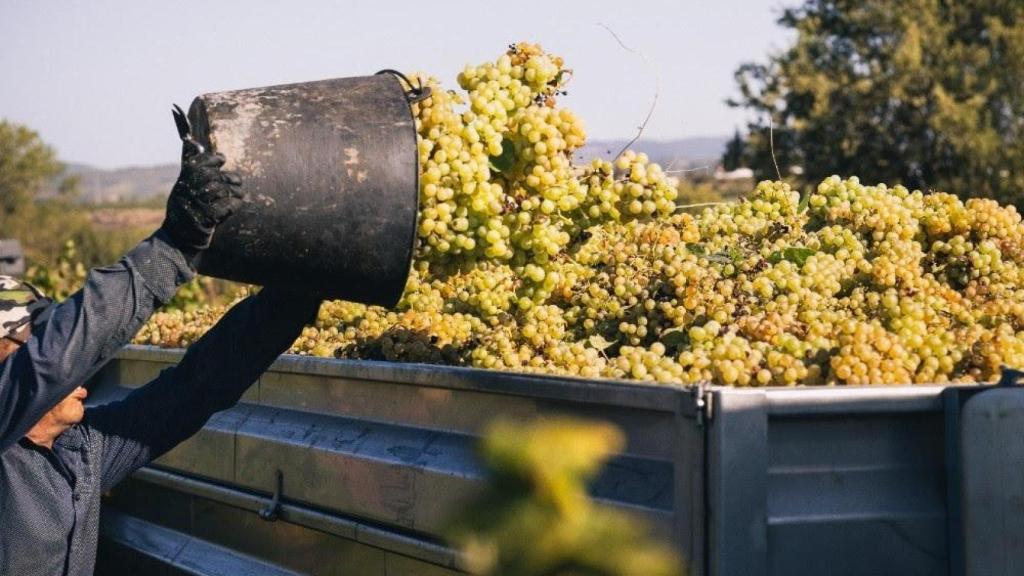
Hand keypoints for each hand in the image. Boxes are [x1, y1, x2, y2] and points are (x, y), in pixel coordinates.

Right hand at [160, 106, 243, 260]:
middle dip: (229, 177)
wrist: (179, 237)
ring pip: (222, 190)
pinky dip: (233, 206)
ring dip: (235, 192)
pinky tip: (234, 207)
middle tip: (237, 180)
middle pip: (213, 176)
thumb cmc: (186, 208)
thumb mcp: (183, 185)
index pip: (198, 163)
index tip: (222, 159)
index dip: (212, 159)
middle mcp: (187, 191)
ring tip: (240, 194)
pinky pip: (226, 207)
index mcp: (183, 181)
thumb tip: (190, 139)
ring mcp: (196, 205)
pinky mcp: (206, 219)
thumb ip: (190, 164)